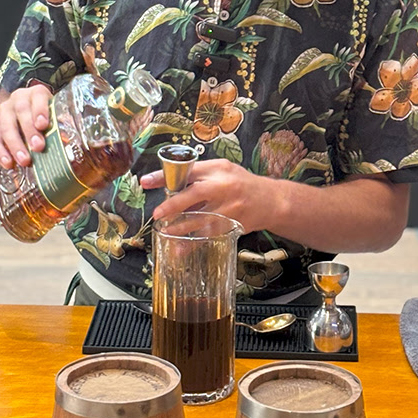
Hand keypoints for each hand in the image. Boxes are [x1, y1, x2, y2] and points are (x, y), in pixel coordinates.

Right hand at [0, 86, 52, 168]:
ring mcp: (4, 111)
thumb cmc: (42, 114)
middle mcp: (18, 99)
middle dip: (30, 131)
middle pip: (22, 112)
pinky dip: (1, 152)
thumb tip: (67, 144)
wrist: (20, 107)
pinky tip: (8, 163)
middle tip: (38, 147)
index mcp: (37, 93)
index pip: (38, 97)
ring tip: (24, 160)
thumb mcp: (53, 112)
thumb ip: (60, 125)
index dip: (40, 111)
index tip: (43, 125)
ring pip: (6, 126)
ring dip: (15, 145)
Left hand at [141, 158, 272, 233]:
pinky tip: (180, 248)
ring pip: (201, 218)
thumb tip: (168, 182)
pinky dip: (193, 243)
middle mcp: (223, 186)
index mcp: (218, 169)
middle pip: (195, 194)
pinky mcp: (231, 225)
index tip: (146, 182)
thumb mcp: (222, 170)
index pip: (188, 170)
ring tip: (165, 230)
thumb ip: (199, 174)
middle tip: (158, 213)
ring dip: (180, 226)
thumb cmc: (241, 183)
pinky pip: (208, 235)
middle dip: (174, 204)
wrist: (271, 201)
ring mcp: (229, 207)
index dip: (165, 176)